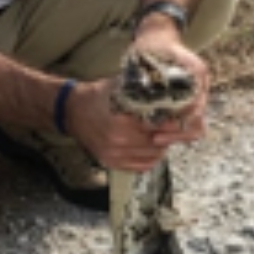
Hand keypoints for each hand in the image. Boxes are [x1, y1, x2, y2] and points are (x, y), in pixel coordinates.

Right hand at [63, 41, 211, 174]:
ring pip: (153, 155)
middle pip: (158, 143)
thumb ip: (143, 90)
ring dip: (161, 145)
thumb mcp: (120, 87)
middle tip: (174, 124)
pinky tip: (151, 145)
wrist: (72, 112)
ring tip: (161, 133)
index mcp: (121, 121)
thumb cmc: (97, 97)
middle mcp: (118, 141)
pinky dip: (151, 157)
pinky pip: (142, 166)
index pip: (158, 126)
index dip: (172, 121)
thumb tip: (169, 89)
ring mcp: (114, 155)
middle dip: (168, 134)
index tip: (181, 116)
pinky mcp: (112, 163)